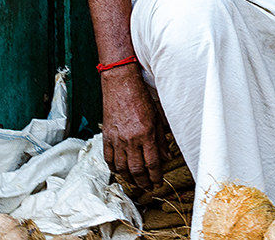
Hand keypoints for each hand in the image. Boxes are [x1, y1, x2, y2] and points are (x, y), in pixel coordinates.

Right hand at [100, 65, 165, 189]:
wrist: (121, 85)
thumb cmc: (141, 98)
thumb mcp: (157, 117)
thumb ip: (161, 139)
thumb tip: (167, 157)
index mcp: (146, 134)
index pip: (152, 162)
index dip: (156, 176)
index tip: (158, 183)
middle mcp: (131, 139)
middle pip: (136, 169)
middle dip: (143, 182)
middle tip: (148, 188)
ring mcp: (117, 139)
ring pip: (121, 168)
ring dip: (129, 179)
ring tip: (135, 184)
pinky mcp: (106, 137)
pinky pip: (108, 159)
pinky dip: (114, 169)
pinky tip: (119, 173)